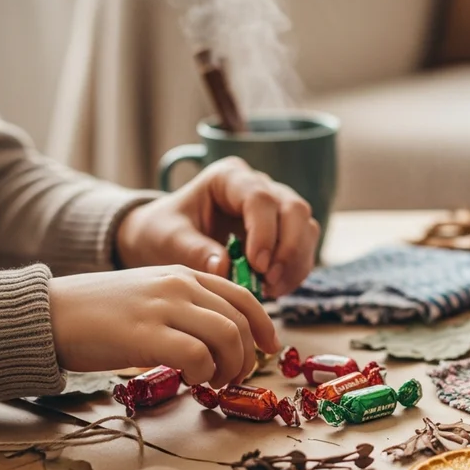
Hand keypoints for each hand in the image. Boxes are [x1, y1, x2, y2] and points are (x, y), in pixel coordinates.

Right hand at [49, 265, 279, 386]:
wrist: (49, 313)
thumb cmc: (98, 313)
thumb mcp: (150, 296)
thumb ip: (185, 308)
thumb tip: (221, 340)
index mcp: (183, 274)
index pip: (242, 297)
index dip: (263, 326)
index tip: (269, 348)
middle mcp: (179, 285)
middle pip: (239, 322)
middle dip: (247, 357)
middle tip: (234, 378)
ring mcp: (163, 307)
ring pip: (227, 338)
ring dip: (229, 369)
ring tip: (211, 382)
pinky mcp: (145, 334)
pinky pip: (197, 356)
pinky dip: (203, 375)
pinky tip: (189, 382)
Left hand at [116, 157, 319, 297]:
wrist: (164, 239)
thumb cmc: (163, 231)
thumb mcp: (168, 238)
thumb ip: (195, 250)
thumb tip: (226, 268)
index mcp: (228, 178)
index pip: (260, 197)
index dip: (264, 232)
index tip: (256, 265)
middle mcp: (259, 187)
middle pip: (294, 209)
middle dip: (289, 248)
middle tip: (269, 281)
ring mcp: (275, 208)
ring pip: (306, 228)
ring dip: (295, 262)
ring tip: (271, 290)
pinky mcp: (283, 233)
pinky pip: (303, 249)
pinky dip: (294, 272)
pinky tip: (274, 291)